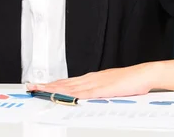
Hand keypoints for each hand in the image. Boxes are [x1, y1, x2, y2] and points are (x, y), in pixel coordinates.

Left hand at [26, 63, 157, 98]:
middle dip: (46, 86)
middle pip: (63, 83)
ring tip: (39, 90)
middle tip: (31, 87)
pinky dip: (72, 95)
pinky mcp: (102, 90)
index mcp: (90, 79)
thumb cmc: (128, 82)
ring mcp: (95, 83)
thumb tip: (84, 97)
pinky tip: (64, 96)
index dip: (51, 84)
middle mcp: (89, 79)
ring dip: (53, 89)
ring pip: (69, 87)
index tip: (38, 86)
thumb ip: (95, 92)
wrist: (143, 74)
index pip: (66, 82)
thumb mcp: (107, 87)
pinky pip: (84, 93)